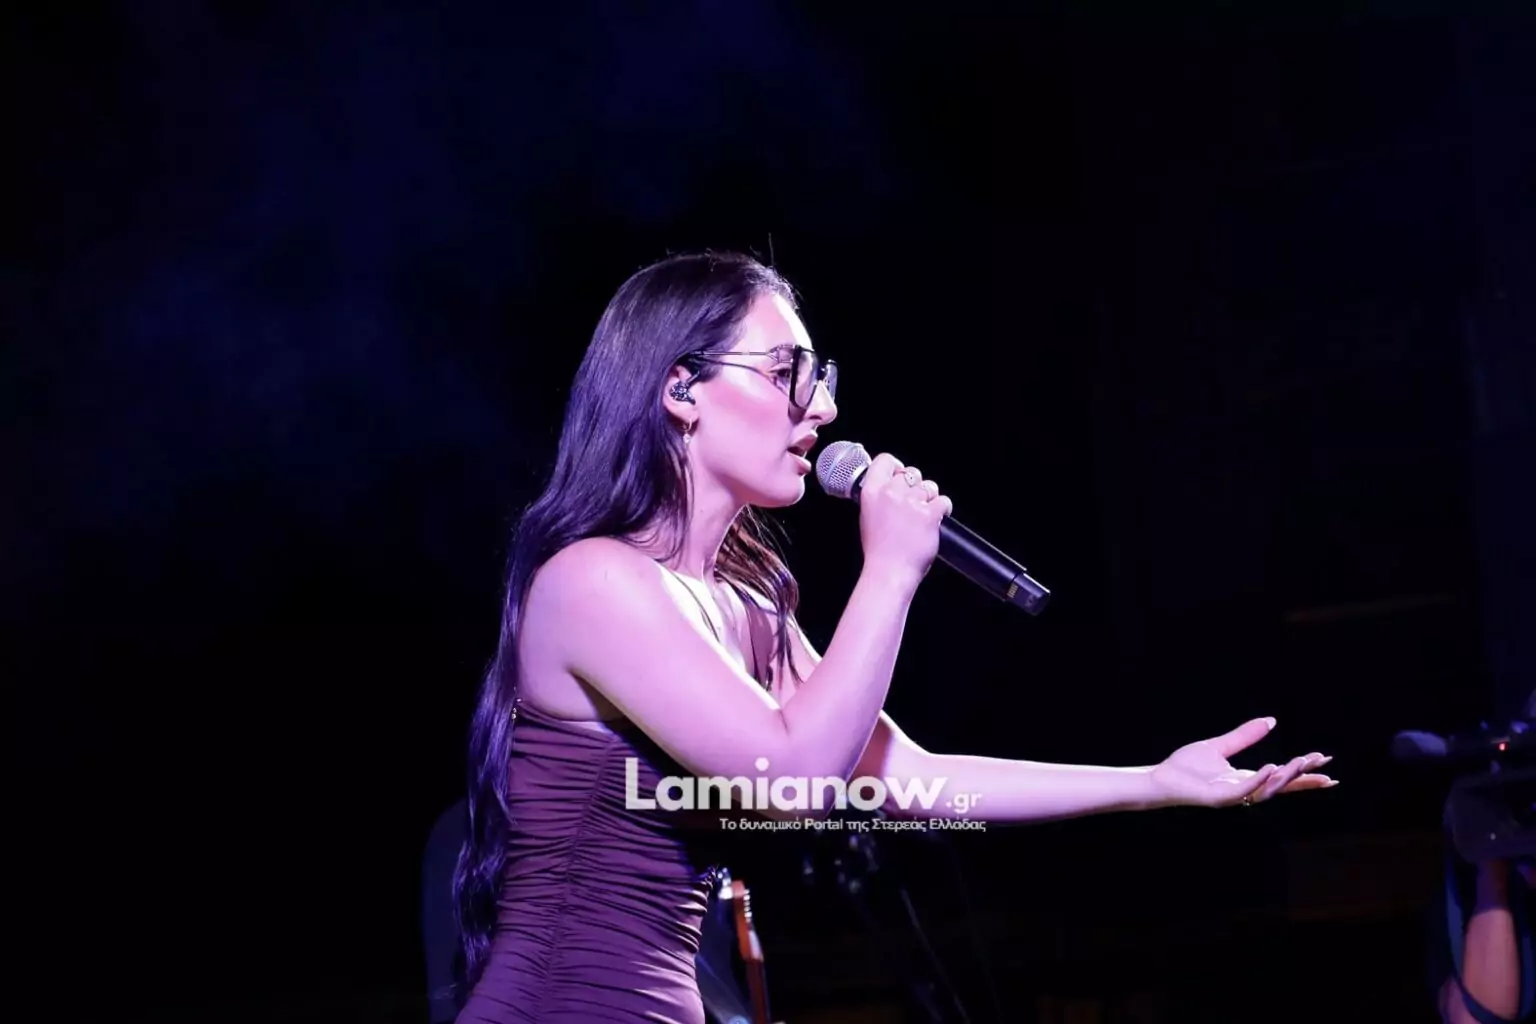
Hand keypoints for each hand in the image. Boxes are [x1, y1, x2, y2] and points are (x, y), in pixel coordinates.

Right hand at [857, 453, 952, 590]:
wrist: (889, 573)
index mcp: (871, 493)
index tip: (900, 473)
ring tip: (923, 516)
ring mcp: (911, 503)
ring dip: (929, 498)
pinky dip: (943, 510)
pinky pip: (943, 500)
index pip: (885, 460)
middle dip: (916, 486)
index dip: (896, 466)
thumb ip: (878, 497)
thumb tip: (891, 485)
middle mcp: (890, 494)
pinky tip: (935, 520)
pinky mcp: (929, 514)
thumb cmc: (878, 551)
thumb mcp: (867, 517)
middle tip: (914, 503)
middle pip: (911, 472)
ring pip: (929, 486)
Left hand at [1147, 717, 1336, 808]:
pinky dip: (1259, 781)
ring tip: (1300, 761)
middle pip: (1282, 785)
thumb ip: (1244, 736)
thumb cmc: (1186, 766)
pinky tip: (1271, 767)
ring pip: (1267, 790)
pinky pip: (1244, 792)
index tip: (1325, 761)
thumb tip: (1271, 720)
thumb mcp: (1220, 746)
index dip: (1304, 772)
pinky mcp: (1219, 799)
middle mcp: (1244, 789)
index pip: (1282, 776)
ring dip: (1286, 777)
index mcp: (1247, 778)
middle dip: (1303, 777)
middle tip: (1322, 764)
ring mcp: (1233, 796)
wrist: (1160, 777)